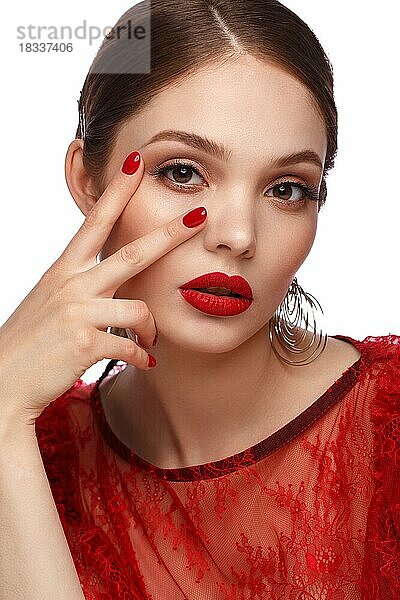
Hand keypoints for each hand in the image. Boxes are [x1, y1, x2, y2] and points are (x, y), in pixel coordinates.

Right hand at [0, 150, 206, 427]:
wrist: (2, 381)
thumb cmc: (33, 342)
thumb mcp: (52, 302)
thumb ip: (83, 286)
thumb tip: (118, 284)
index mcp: (63, 271)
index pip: (95, 221)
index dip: (118, 190)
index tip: (136, 163)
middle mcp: (71, 285)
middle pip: (132, 253)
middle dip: (170, 234)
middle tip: (200, 217)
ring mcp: (78, 312)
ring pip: (140, 309)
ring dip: (152, 329)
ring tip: (149, 341)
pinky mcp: (85, 343)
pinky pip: (133, 346)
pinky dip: (141, 356)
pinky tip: (142, 361)